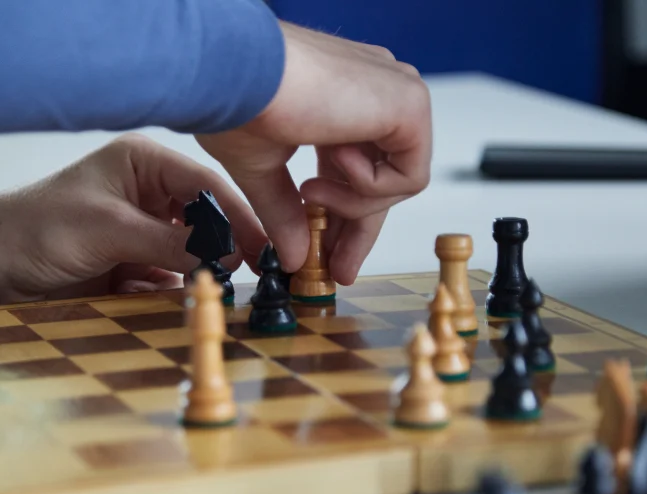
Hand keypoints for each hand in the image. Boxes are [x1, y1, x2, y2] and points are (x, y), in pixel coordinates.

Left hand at [0, 134, 266, 303]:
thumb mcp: (110, 229)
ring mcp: (140, 234)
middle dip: (221, 249)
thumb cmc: (38, 229)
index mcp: (144, 166)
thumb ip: (172, 242)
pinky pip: (167, 282)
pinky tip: (178, 306)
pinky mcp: (130, 267)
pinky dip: (173, 295)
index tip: (264, 245)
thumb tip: (230, 256)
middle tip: (246, 276)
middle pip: (205, 223)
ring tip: (212, 296)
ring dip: (198, 278)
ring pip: (190, 257)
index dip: (239, 215)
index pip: (207, 186)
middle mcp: (148, 196)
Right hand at [196, 21, 431, 284]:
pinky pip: (410, 175)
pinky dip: (369, 186)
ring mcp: (397, 94)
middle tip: (337, 269)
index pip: (358, 169)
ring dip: (352, 203)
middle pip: (383, 178)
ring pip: (398, 181)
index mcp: (342, 98)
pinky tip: (334, 160)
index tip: (328, 257)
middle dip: (356, 229)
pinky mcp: (411, 103)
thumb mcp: (261, 169)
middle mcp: (375, 91)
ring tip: (309, 192)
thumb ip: (285, 212)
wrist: (235, 71)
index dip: (343, 217)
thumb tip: (293, 257)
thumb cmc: (235, 100)